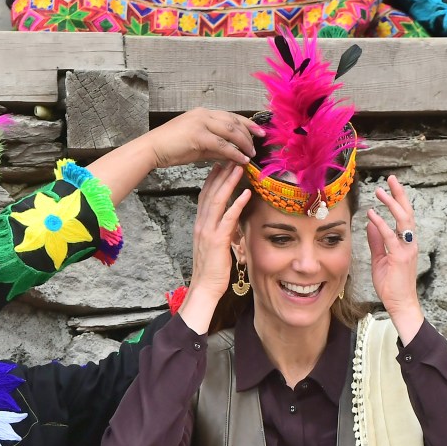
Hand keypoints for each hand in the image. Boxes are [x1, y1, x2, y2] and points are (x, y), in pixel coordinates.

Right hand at [147, 108, 264, 169]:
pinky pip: (222, 144)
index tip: (259, 131)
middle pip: (233, 121)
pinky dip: (234, 152)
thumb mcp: (196, 146)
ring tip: (251, 154)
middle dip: (249, 132)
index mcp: (202, 114)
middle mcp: (203, 114)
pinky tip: (241, 160)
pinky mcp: (198, 135)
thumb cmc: (170, 148)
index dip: (247, 123)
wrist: (152, 149)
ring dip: (243, 143)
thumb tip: (230, 154)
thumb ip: (214, 148)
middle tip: (258, 144)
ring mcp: (200, 123)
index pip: (230, 116)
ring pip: (230, 131)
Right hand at [180, 162, 250, 333]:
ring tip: (239, 167)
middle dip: (221, 174)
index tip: (222, 164)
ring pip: (217, 201)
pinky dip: (236, 204)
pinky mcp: (217, 240)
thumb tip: (230, 222)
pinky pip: (227, 218)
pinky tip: (245, 193)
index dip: (213, 179)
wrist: (204, 288)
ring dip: (229, 182)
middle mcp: (202, 225)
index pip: (205, 196)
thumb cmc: (211, 270)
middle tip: (232, 157)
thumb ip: (221, 231)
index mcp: (200, 225)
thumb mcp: (215, 246)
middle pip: (210, 193)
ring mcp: (208, 231)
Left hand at [366, 175, 423, 344]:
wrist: (400, 303)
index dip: (398, 200)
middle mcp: (409, 242)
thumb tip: (371, 223)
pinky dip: (381, 224)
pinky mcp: (400, 257)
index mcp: (406, 242)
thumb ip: (376, 241)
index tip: (390, 186)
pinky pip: (390, 237)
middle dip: (399, 194)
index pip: (404, 216)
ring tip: (380, 191)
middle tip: (391, 178)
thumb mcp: (380, 258)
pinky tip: (373, 215)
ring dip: (391, 204)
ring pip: (402, 221)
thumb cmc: (391, 284)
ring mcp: (407, 249)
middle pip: (407, 212)